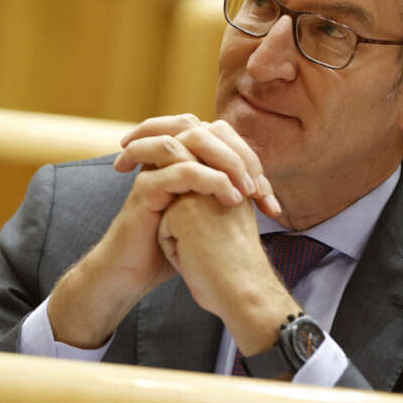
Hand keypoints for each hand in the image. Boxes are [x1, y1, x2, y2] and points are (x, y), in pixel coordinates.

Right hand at [47, 114, 279, 347]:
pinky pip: (181, 168)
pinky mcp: (144, 187)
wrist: (133, 274)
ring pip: (191, 137)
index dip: (251, 161)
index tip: (270, 200)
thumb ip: (227, 194)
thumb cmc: (172, 244)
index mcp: (183, 157)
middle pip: (209, 128)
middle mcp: (167, 155)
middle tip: (260, 190)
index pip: (223, 137)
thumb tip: (264, 190)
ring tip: (247, 192)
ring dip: (228, 161)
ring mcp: (153, 167)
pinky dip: (210, 178)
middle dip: (242, 156)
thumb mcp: (207, 215)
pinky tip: (230, 199)